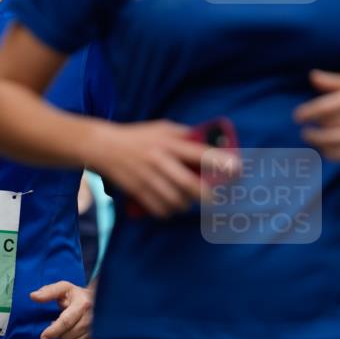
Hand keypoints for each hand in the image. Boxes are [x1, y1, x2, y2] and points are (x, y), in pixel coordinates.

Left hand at [31, 281, 97, 338]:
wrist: (99, 302)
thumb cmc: (77, 296)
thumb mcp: (63, 289)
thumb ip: (48, 292)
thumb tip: (33, 296)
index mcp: (82, 304)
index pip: (65, 322)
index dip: (53, 331)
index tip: (43, 337)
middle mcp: (92, 319)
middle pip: (69, 336)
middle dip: (59, 335)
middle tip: (58, 328)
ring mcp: (97, 331)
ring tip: (66, 332)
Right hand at [87, 120, 239, 217]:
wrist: (104, 147)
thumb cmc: (137, 136)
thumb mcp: (161, 127)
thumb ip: (183, 134)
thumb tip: (206, 142)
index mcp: (169, 142)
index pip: (199, 154)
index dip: (220, 163)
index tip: (235, 170)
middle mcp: (160, 160)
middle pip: (189, 184)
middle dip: (206, 195)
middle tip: (214, 200)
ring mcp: (148, 177)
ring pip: (174, 200)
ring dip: (185, 205)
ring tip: (187, 202)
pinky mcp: (137, 190)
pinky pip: (158, 208)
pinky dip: (168, 212)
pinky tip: (170, 208)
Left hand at [294, 70, 339, 161]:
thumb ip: (330, 81)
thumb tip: (312, 76)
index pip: (328, 106)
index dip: (309, 112)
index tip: (297, 117)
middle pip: (328, 125)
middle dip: (313, 130)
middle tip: (305, 132)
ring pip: (333, 142)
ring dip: (317, 141)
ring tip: (310, 138)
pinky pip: (339, 155)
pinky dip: (327, 152)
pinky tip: (322, 147)